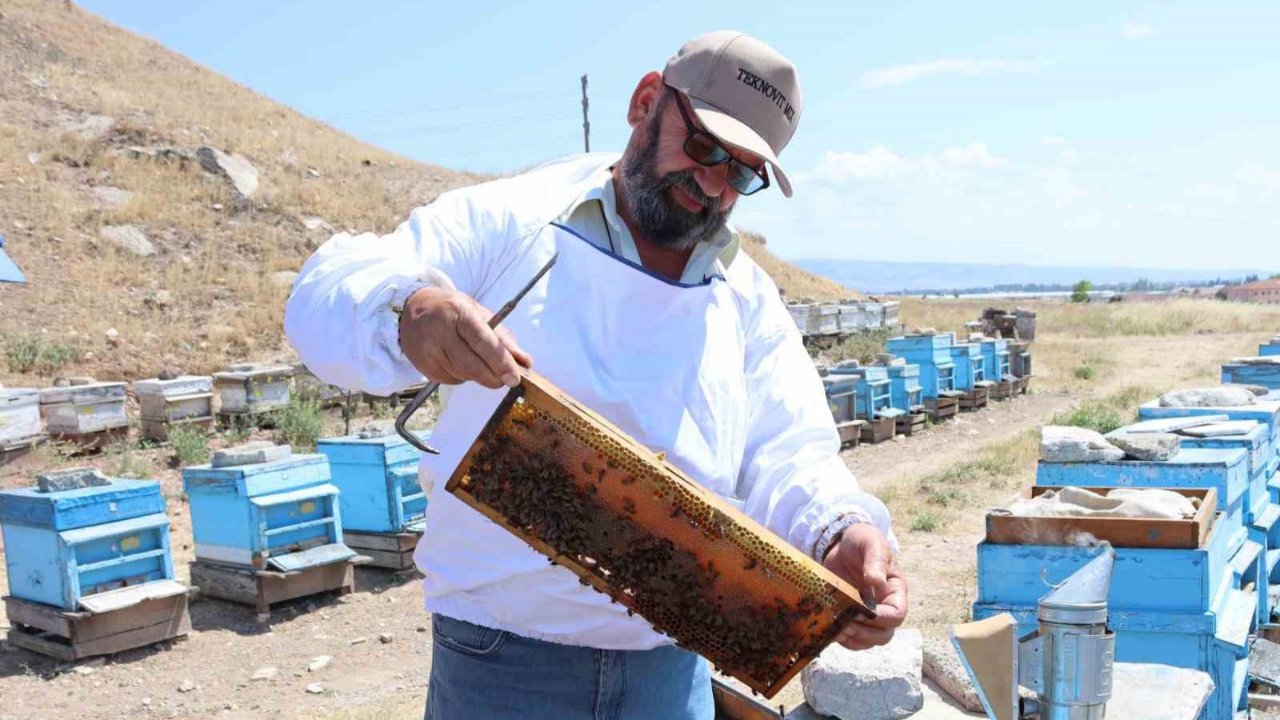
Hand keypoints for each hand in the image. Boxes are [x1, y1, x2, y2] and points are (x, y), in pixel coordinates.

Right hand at [399, 287, 531, 388]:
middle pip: (472, 365)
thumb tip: (526, 361)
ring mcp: (428, 350)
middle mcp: (440, 331)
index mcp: (459, 312)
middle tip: (507, 379)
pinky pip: (451, 380)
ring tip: (478, 359)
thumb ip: (502, 338)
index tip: (514, 378)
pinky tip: (459, 361)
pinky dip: (463, 376)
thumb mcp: (478, 313)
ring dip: (479, 375)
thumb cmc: (452, 310)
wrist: (411, 308)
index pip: (482, 341)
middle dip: (494, 377)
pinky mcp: (422, 366)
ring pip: (463, 375)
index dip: (500, 362)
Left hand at [822, 523, 908, 650]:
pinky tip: (830, 629)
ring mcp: (867, 615)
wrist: (841, 542)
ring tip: (836, 627)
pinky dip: (843, 639)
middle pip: (884, 635)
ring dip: (852, 639)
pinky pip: (852, 639)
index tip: (862, 610)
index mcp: (894, 590)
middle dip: (865, 633)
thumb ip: (875, 560)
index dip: (881, 618)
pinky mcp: (851, 617)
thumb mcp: (870, 543)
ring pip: (868, 641)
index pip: (897, 614)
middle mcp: (884, 607)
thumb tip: (876, 581)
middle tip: (845, 623)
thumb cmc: (861, 540)